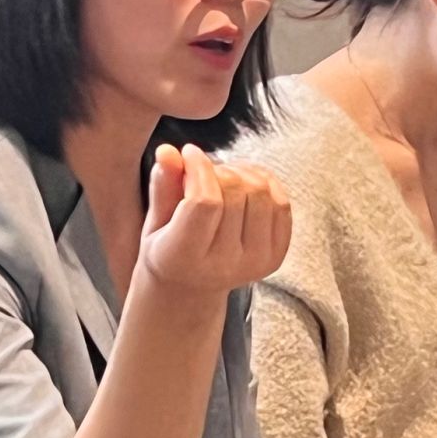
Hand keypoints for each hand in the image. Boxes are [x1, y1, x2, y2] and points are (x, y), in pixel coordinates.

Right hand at [136, 145, 290, 301]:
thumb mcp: (155, 221)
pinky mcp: (275, 256)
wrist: (191, 286)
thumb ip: (163, 187)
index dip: (199, 168)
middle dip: (218, 169)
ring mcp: (255, 262)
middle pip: (235, 192)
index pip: (204, 202)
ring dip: (240, 172)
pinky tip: (242, 184)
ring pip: (261, 191)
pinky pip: (281, 202)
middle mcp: (224, 265)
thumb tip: (168, 151)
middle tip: (202, 171)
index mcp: (185, 258)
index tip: (189, 153)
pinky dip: (263, 181)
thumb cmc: (168, 247)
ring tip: (220, 179)